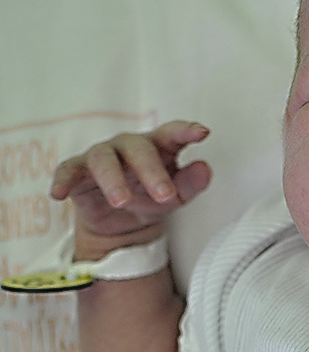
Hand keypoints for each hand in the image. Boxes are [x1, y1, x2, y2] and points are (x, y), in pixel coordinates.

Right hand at [51, 121, 211, 239]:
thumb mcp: (176, 197)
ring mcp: (103, 156)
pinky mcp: (78, 171)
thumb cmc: (153, 197)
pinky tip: (59, 195)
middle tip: (164, 195)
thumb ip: (191, 183)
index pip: (173, 133)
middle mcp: (130, 145)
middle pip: (139, 149)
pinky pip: (67, 171)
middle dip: (152, 172)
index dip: (186, 130)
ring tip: (122, 201)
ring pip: (104, 159)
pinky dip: (63, 181)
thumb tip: (205, 168)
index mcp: (160, 146)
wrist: (123, 221)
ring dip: (113, 180)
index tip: (201, 132)